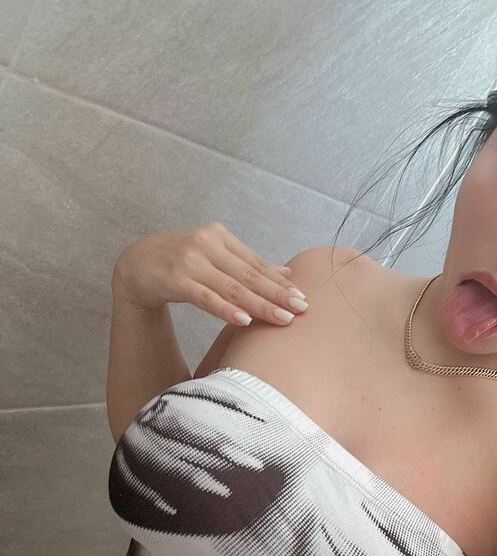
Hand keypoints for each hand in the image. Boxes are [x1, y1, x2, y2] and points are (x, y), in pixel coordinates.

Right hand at [111, 222, 306, 326]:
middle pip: (248, 275)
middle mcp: (206, 244)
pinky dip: (226, 309)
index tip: (302, 298)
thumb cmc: (179, 263)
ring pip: (231, 287)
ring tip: (281, 319)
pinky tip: (244, 320)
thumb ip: (247, 265)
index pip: (255, 263)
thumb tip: (286, 273)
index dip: (279, 282)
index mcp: (220, 236)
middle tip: (301, 310)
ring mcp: (190, 260)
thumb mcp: (213, 257)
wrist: (134, 265)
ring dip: (259, 305)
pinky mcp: (175, 279)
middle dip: (277, 294)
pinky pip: (206, 297)